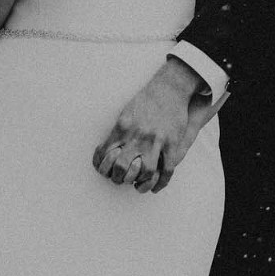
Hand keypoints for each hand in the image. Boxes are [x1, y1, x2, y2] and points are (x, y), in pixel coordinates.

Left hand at [92, 58, 212, 192]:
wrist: (170, 88)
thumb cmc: (146, 100)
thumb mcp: (125, 113)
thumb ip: (117, 132)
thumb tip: (108, 149)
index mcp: (122, 127)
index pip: (105, 155)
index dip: (102, 167)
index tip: (105, 170)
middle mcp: (137, 136)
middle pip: (122, 168)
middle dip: (118, 178)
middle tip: (119, 180)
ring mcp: (156, 141)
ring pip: (144, 172)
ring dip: (138, 183)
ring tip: (136, 185)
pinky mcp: (172, 143)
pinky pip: (166, 170)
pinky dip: (159, 183)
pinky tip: (154, 187)